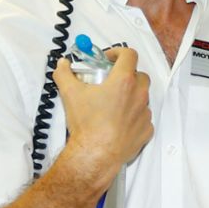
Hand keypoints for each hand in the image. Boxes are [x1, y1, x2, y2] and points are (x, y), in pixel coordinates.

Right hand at [53, 48, 152, 191]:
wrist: (96, 154)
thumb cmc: (87, 124)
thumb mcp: (70, 94)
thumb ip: (64, 74)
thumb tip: (62, 64)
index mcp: (123, 81)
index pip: (129, 55)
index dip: (118, 52)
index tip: (108, 59)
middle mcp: (139, 95)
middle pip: (139, 75)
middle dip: (127, 75)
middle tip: (111, 82)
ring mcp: (144, 113)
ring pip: (142, 97)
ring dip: (131, 96)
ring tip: (113, 104)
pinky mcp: (146, 130)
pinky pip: (143, 118)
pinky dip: (134, 117)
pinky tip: (119, 122)